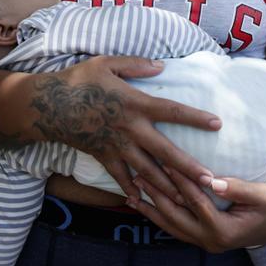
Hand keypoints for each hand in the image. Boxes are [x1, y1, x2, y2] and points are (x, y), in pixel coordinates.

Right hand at [30, 55, 221, 202]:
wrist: (47, 106)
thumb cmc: (78, 79)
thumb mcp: (106, 63)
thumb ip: (136, 65)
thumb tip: (161, 66)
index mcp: (135, 103)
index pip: (172, 111)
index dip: (195, 118)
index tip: (217, 124)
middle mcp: (130, 129)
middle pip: (165, 152)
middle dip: (189, 168)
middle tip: (209, 181)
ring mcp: (117, 146)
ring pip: (147, 171)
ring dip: (167, 187)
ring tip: (186, 200)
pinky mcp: (103, 157)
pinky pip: (121, 177)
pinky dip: (131, 190)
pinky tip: (143, 202)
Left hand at [126, 168, 265, 252]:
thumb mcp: (262, 195)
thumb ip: (239, 189)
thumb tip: (213, 181)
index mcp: (224, 231)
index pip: (196, 202)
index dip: (180, 181)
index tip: (165, 160)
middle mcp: (209, 241)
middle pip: (176, 216)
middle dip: (156, 195)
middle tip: (139, 174)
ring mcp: (203, 243)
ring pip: (170, 226)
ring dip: (151, 208)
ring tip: (131, 191)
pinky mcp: (199, 238)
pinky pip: (173, 227)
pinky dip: (157, 216)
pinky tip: (142, 204)